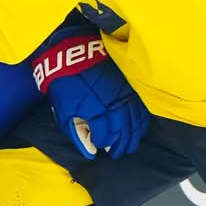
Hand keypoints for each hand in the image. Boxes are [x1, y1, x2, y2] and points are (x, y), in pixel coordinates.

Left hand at [36, 33, 146, 158]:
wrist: (74, 53)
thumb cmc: (65, 83)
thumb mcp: (64, 111)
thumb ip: (76, 134)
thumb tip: (90, 152)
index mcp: (96, 111)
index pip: (106, 136)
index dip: (103, 143)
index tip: (100, 146)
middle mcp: (114, 104)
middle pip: (124, 131)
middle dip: (120, 144)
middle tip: (117, 153)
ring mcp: (125, 94)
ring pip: (136, 121)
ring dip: (133, 136)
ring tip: (129, 145)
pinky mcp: (131, 85)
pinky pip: (142, 108)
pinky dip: (141, 121)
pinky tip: (138, 127)